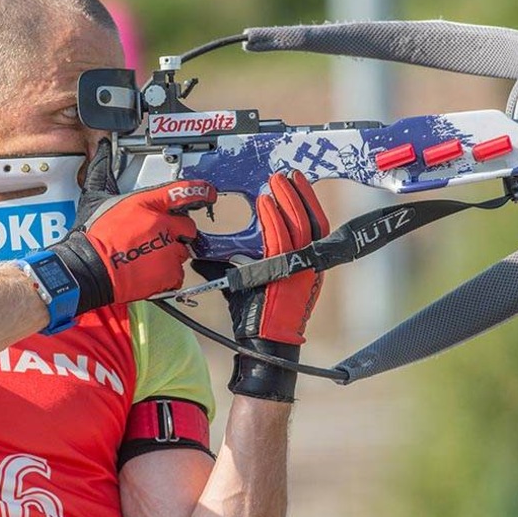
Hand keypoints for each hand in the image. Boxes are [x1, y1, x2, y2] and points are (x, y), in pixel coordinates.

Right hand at [51, 139, 216, 313]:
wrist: (88, 270)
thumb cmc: (91, 237)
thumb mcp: (95, 198)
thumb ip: (102, 172)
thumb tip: (102, 151)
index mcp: (147, 202)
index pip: (183, 191)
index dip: (201, 191)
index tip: (208, 193)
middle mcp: (163, 224)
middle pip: (188, 226)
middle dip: (178, 232)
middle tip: (159, 239)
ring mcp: (168, 249)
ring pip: (183, 251)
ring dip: (170, 254)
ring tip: (147, 257)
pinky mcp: (168, 273)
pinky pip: (177, 274)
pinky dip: (167, 276)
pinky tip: (148, 272)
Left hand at [193, 171, 328, 401]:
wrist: (264, 341)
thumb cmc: (257, 316)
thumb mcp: (252, 281)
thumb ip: (236, 262)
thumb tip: (203, 253)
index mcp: (307, 264)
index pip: (314, 225)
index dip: (306, 202)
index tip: (295, 183)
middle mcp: (310, 264)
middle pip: (312, 219)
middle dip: (299, 194)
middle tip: (287, 175)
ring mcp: (301, 268)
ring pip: (299, 225)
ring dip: (286, 200)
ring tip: (275, 182)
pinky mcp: (286, 271)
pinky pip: (280, 239)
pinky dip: (272, 219)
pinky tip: (264, 204)